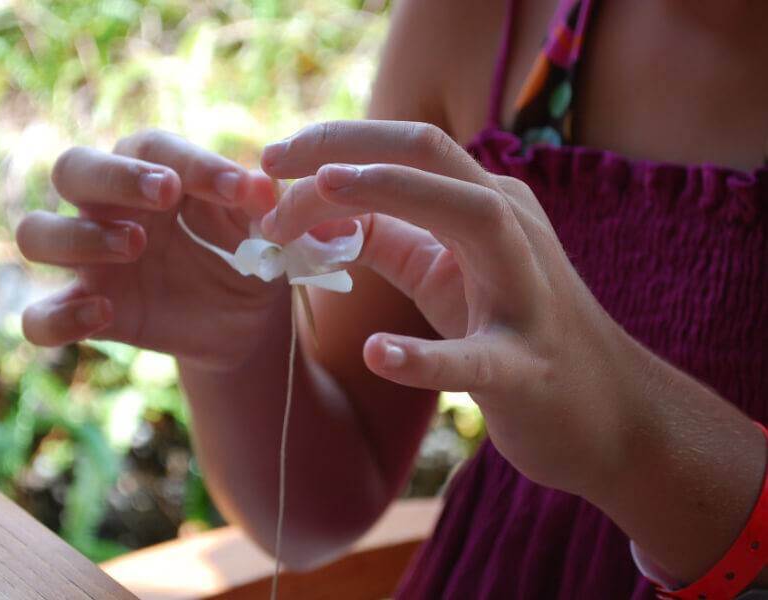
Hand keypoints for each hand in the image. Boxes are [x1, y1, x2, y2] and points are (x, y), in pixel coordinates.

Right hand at [17, 129, 282, 368]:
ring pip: (36, 233)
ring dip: (78, 236)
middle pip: (72, 168)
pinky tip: (103, 314)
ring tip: (135, 246)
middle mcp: (109, 208)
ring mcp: (91, 261)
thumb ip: (259, 206)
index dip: (192, 161)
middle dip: (114, 176)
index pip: (152, 147)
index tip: (238, 188)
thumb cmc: (247, 255)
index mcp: (152, 173)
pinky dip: (58, 318)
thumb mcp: (263, 229)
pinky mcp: (88, 310)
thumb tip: (262, 188)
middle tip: (165, 193)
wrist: (247, 321)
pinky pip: (39, 318)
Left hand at [259, 120, 632, 496]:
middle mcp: (513, 228)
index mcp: (487, 203)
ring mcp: (529, 293)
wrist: (603, 412)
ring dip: (394, 193)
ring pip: (474, 218)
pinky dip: (425, 355)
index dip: (334, 142)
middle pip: (433, 154)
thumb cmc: (511, 330)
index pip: (407, 147)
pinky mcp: (528, 367)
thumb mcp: (443, 270)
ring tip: (321, 194)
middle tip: (269, 163)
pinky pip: (478, 357)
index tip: (270, 160)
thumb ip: (385, 236)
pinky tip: (376, 353)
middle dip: (347, 146)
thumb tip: (317, 212)